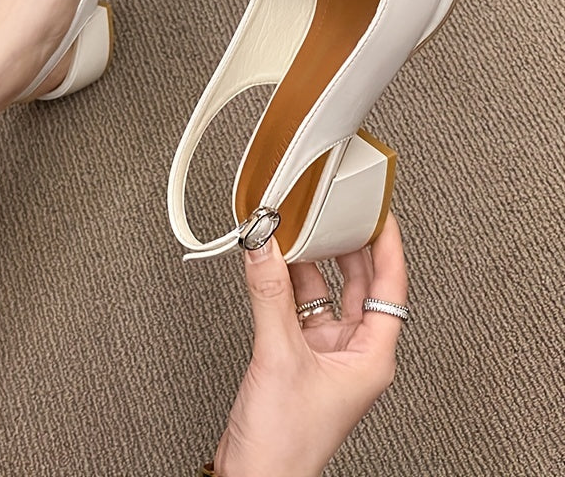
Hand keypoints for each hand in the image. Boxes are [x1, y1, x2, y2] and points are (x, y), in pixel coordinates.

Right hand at [213, 213, 407, 476]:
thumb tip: (264, 247)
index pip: (390, 285)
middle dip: (344, 247)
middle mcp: (353, 351)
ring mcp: (324, 353)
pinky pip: (296, 307)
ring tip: (294, 231)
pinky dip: (285, 283)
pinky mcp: (297, 356)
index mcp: (371, 355)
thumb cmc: (285, 444)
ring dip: (309, 263)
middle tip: (332, 211)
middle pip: (358, 284)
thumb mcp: (279, 355)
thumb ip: (269, 294)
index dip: (387, 244)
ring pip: (323, 293)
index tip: (380, 213)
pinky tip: (272, 263)